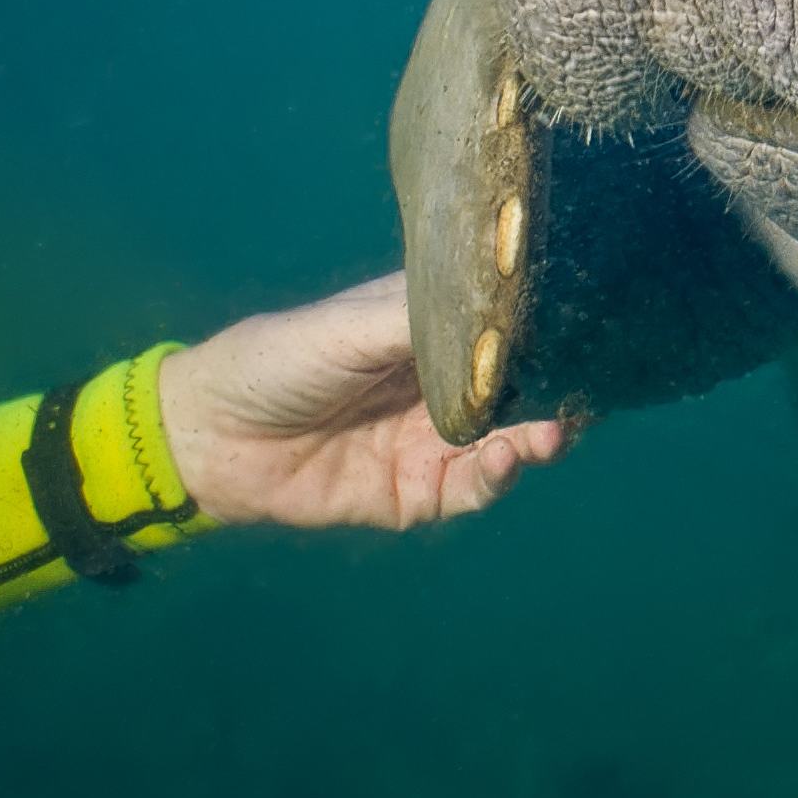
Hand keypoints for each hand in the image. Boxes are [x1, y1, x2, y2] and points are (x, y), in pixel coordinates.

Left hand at [155, 274, 568, 529]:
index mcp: (429, 332)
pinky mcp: (416, 495)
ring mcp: (432, 441)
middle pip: (518, 389)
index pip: (503, 329)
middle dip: (555, 390)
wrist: (209, 438)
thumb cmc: (277, 359)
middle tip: (585, 390)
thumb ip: (425, 318)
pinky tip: (505, 459)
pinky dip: (495, 478)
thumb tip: (505, 302)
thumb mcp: (353, 324)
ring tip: (553, 430)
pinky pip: (470, 491)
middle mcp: (441, 385)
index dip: (545, 329)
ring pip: (506, 442)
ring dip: (536, 436)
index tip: (588, 327)